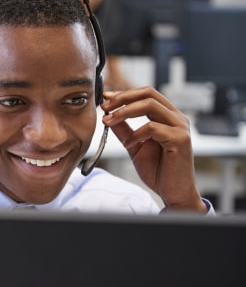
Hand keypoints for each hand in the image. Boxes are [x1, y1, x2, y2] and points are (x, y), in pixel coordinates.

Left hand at [101, 87, 206, 211]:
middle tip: (105, 106)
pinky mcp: (180, 139)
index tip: (105, 98)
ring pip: (150, 105)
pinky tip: (128, 144)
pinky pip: (152, 128)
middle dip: (123, 97)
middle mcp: (176, 118)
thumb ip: (123, 129)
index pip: (146, 94)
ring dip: (124, 111)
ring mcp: (180, 127)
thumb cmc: (158, 170)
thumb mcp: (134, 146)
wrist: (173, 192)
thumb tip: (107, 114)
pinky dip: (136, 134)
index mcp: (167, 117)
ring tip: (109, 121)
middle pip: (148, 93)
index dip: (124, 94)